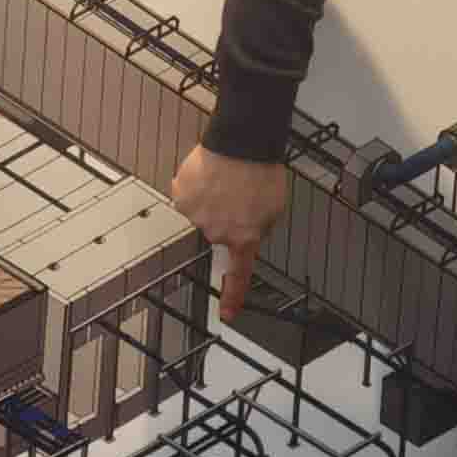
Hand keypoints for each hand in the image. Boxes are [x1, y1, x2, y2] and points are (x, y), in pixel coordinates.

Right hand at [170, 145, 289, 321]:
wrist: (241, 143)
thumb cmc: (261, 171)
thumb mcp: (274, 209)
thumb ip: (259, 229)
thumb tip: (249, 234)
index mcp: (244, 237)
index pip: (239, 275)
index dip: (233, 297)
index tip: (229, 314)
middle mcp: (218, 231)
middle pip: (219, 233)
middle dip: (228, 218)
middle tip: (239, 196)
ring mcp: (196, 215)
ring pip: (202, 214)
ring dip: (212, 201)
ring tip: (225, 181)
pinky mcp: (181, 195)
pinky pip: (187, 195)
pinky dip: (196, 187)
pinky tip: (209, 175)